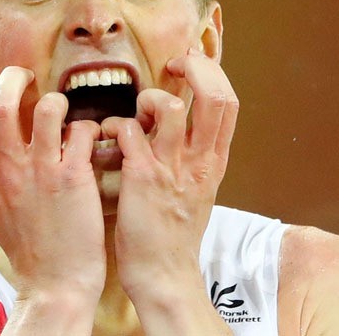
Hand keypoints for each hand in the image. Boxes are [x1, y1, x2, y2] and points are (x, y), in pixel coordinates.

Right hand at [0, 66, 106, 300]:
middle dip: (14, 78)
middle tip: (28, 78)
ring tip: (65, 113)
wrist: (55, 284)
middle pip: (0, 103)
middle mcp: (8, 170)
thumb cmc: (28, 249)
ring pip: (47, 107)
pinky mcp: (74, 178)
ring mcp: (41, 172)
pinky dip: (90, 128)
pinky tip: (91, 141)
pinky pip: (82, 131)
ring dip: (58, 101)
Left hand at [102, 49, 237, 302]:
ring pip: (170, 105)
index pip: (229, 101)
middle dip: (193, 67)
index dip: (211, 72)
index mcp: (214, 161)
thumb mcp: (200, 190)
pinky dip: (115, 125)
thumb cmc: (174, 234)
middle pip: (214, 95)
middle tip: (172, 65)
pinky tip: (109, 138)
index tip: (191, 64)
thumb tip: (184, 124)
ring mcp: (171, 167)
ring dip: (147, 98)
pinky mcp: (141, 177)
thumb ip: (196, 156)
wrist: (163, 275)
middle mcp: (199, 160)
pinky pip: (129, 130)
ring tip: (136, 115)